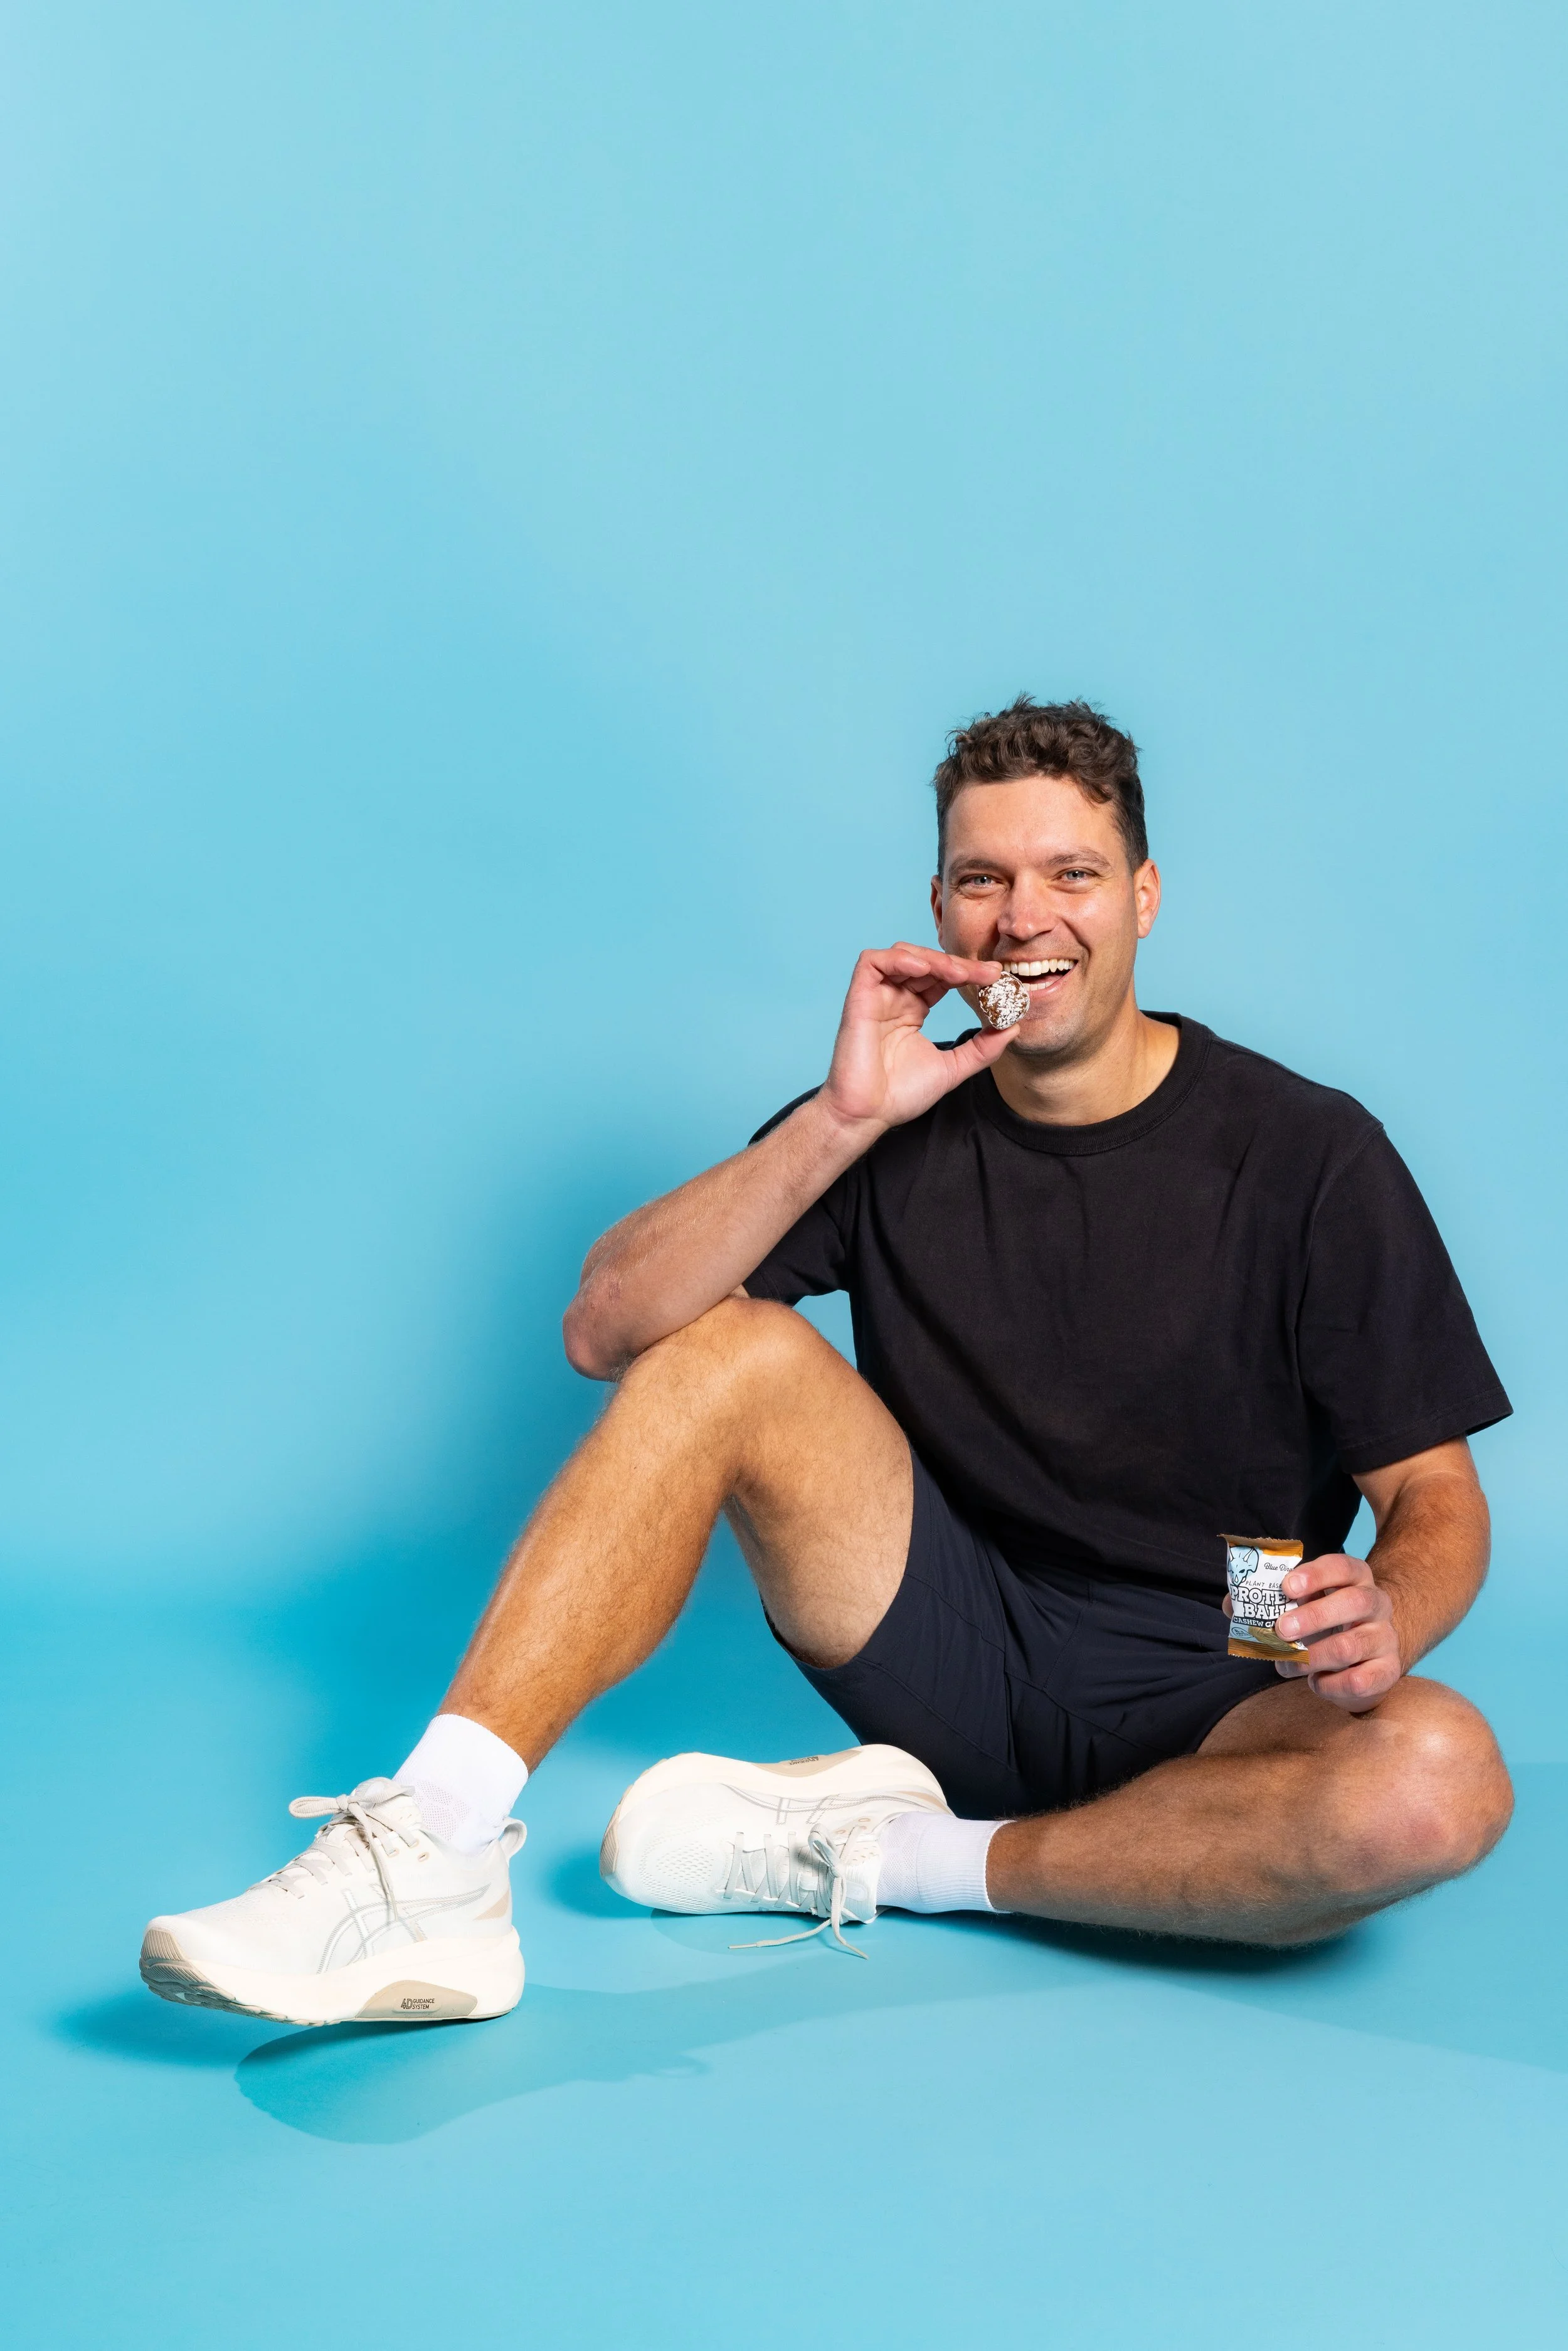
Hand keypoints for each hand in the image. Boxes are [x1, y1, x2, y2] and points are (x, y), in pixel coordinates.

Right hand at [819, 944, 1014, 1132]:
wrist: (869, 1114)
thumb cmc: (900, 1095)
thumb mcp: (953, 1068)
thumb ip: (982, 1049)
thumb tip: (1012, 1028)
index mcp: (912, 1011)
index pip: (941, 979)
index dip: (968, 973)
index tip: (997, 977)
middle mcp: (894, 999)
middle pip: (926, 962)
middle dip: (958, 964)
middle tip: (988, 973)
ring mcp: (875, 997)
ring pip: (902, 955)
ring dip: (933, 958)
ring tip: (959, 973)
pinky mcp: (858, 998)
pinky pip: (872, 962)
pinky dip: (898, 958)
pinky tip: (923, 967)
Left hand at [1272, 1552, 1401, 1712]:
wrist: (1365, 1659)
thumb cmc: (1324, 1625)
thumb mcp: (1301, 1606)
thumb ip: (1267, 1601)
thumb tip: (1233, 1604)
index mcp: (1354, 1578)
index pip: (1342, 1566)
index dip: (1315, 1575)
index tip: (1287, 1587)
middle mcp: (1376, 1603)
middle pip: (1354, 1602)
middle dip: (1314, 1616)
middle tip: (1281, 1630)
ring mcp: (1385, 1637)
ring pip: (1350, 1646)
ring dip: (1311, 1657)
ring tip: (1287, 1665)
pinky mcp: (1388, 1671)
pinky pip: (1359, 1680)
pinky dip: (1330, 1684)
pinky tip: (1315, 1681)